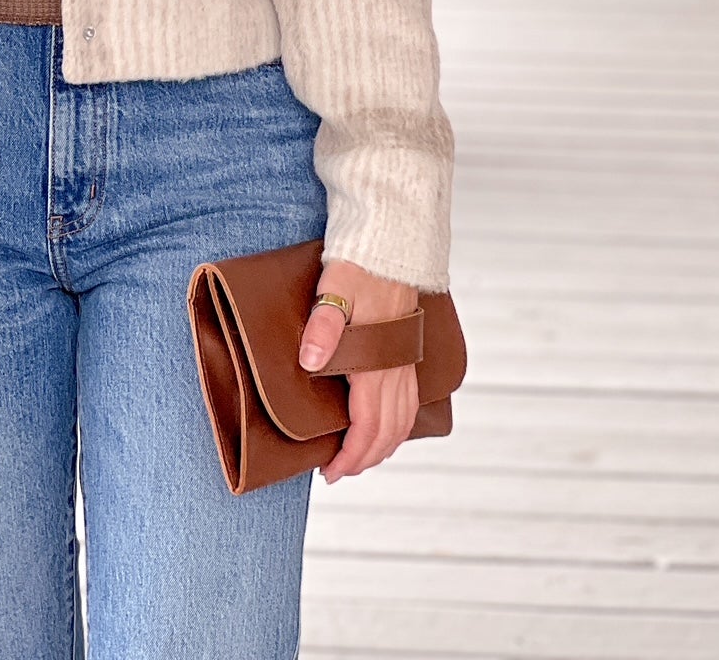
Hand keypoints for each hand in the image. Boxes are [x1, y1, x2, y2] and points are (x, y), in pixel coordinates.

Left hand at [298, 256, 419, 484]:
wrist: (393, 244)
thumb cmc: (359, 267)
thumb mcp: (334, 291)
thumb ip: (323, 327)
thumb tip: (310, 361)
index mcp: (375, 363)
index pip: (366, 427)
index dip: (349, 456)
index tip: (329, 472)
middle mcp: (395, 369)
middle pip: (387, 432)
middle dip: (365, 458)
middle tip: (339, 472)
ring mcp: (405, 361)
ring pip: (402, 420)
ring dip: (383, 445)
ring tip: (359, 456)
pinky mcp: (407, 350)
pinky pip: (408, 401)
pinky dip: (398, 423)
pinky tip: (385, 423)